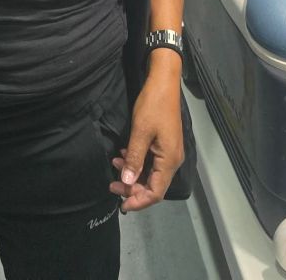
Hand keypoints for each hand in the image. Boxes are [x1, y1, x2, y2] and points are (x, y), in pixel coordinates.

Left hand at [109, 69, 183, 211]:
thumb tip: (126, 183)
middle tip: (111, 184)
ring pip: (151, 173)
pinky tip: (123, 154)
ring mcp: (169, 151)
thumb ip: (133, 158)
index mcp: (169, 160)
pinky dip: (136, 161)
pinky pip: (151, 161)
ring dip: (132, 173)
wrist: (164, 81)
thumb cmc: (153, 105)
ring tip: (114, 164)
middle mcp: (173, 160)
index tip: (120, 204)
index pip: (156, 192)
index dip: (138, 201)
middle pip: (153, 185)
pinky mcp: (164, 143)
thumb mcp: (140, 131)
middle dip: (132, 188)